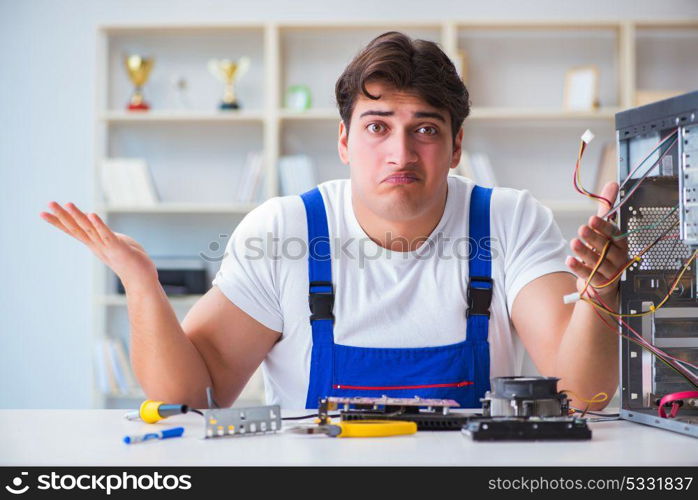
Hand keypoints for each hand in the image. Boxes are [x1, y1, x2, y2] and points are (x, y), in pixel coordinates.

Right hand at [39, 202, 157, 288]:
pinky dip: (99, 225)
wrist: (142, 281)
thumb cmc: (132, 262)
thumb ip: (106, 234)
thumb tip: (99, 226)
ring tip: (67, 204)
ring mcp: (107, 247)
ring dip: (78, 217)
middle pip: (76, 228)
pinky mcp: (118, 248)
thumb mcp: (116, 243)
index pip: (74, 230)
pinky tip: (92, 214)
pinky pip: (107, 235)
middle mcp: (97, 245)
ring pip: (89, 230)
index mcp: (95, 243)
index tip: (43, 213)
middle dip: (62, 216)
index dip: (59, 222)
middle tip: (48, 204)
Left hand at [565, 181, 629, 299]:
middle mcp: (618, 257)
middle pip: (606, 247)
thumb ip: (607, 209)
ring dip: (585, 252)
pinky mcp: (601, 284)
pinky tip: (569, 260)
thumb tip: (612, 184)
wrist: (603, 282)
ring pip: (598, 261)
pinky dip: (579, 268)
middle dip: (593, 237)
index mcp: (620, 243)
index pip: (615, 234)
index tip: (592, 219)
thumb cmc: (603, 252)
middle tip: (581, 229)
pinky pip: (590, 276)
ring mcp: (611, 272)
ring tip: (573, 243)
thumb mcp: (604, 230)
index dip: (604, 227)